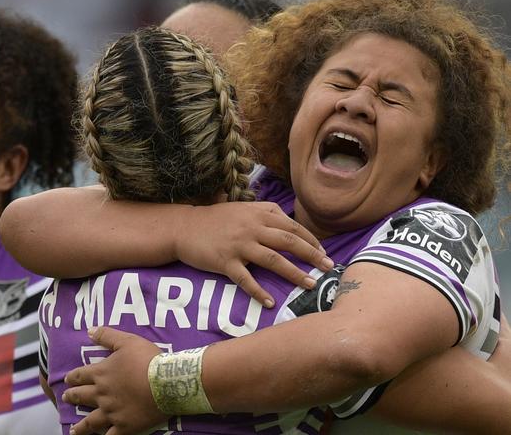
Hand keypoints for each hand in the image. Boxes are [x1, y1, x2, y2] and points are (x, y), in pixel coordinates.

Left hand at [64, 327, 167, 434]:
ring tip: (73, 430)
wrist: (165, 382)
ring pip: (91, 421)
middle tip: (66, 398)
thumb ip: (107, 336)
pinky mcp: (124, 426)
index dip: (73, 377)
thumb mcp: (127, 341)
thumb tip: (90, 330)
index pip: (81, 375)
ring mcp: (112, 412)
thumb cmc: (147, 359)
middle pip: (82, 396)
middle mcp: (102, 394)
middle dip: (73, 397)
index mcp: (102, 374)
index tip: (67, 380)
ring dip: (81, 426)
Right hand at [176, 201, 333, 306]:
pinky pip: (245, 279)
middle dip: (311, 255)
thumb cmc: (216, 219)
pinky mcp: (225, 262)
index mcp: (258, 215)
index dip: (311, 240)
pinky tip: (269, 303)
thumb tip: (290, 220)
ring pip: (273, 260)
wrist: (184, 227)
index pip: (292, 227)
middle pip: (288, 242)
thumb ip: (266, 212)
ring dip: (294, 274)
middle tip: (328, 268)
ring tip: (310, 285)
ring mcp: (238, 246)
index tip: (323, 252)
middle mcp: (252, 228)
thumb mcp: (242, 208)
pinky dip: (258, 292)